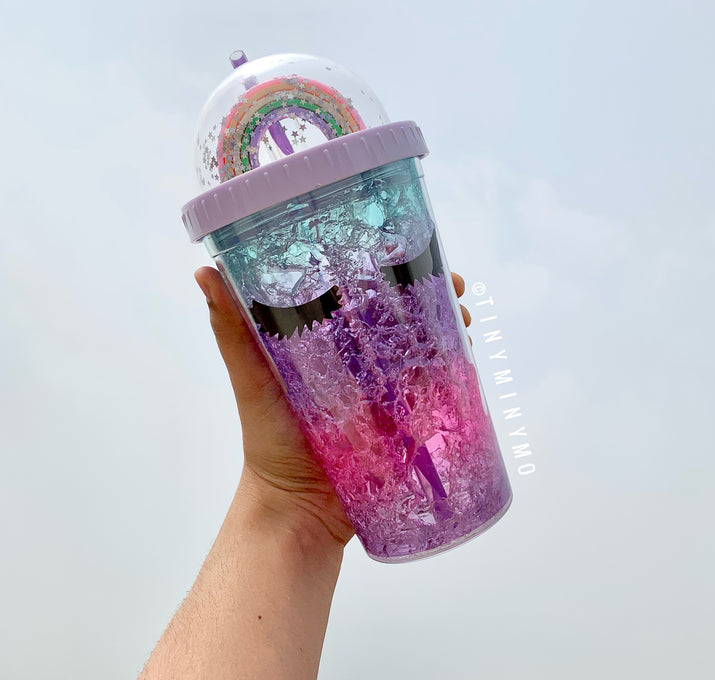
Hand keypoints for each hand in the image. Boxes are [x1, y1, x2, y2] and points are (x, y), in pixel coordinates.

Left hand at [194, 268, 471, 547]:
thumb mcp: (251, 378)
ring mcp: (386, 392)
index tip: (410, 249)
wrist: (297, 508)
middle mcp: (360, 363)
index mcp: (326, 344)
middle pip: (402, 319)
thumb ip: (233, 330)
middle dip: (433, 296)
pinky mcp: (405, 423)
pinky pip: (434, 392)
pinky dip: (454, 374)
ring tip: (464, 319)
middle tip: (456, 287)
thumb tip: (204, 270)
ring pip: (424, 350)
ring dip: (449, 330)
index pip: (360, 295)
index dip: (385, 270)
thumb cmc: (269, 439)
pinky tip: (467, 359)